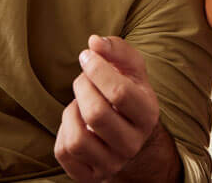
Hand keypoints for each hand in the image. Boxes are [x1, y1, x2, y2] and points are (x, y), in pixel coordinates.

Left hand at [55, 35, 160, 181]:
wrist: (134, 136)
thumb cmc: (130, 94)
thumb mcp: (132, 69)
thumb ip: (117, 50)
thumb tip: (93, 42)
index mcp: (148, 114)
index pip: (119, 92)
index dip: (97, 69)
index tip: (87, 56)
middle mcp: (132, 143)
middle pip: (96, 114)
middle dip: (82, 87)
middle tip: (82, 77)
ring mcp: (111, 164)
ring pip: (77, 139)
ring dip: (71, 111)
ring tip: (79, 101)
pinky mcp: (90, 176)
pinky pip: (64, 153)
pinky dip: (63, 130)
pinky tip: (75, 120)